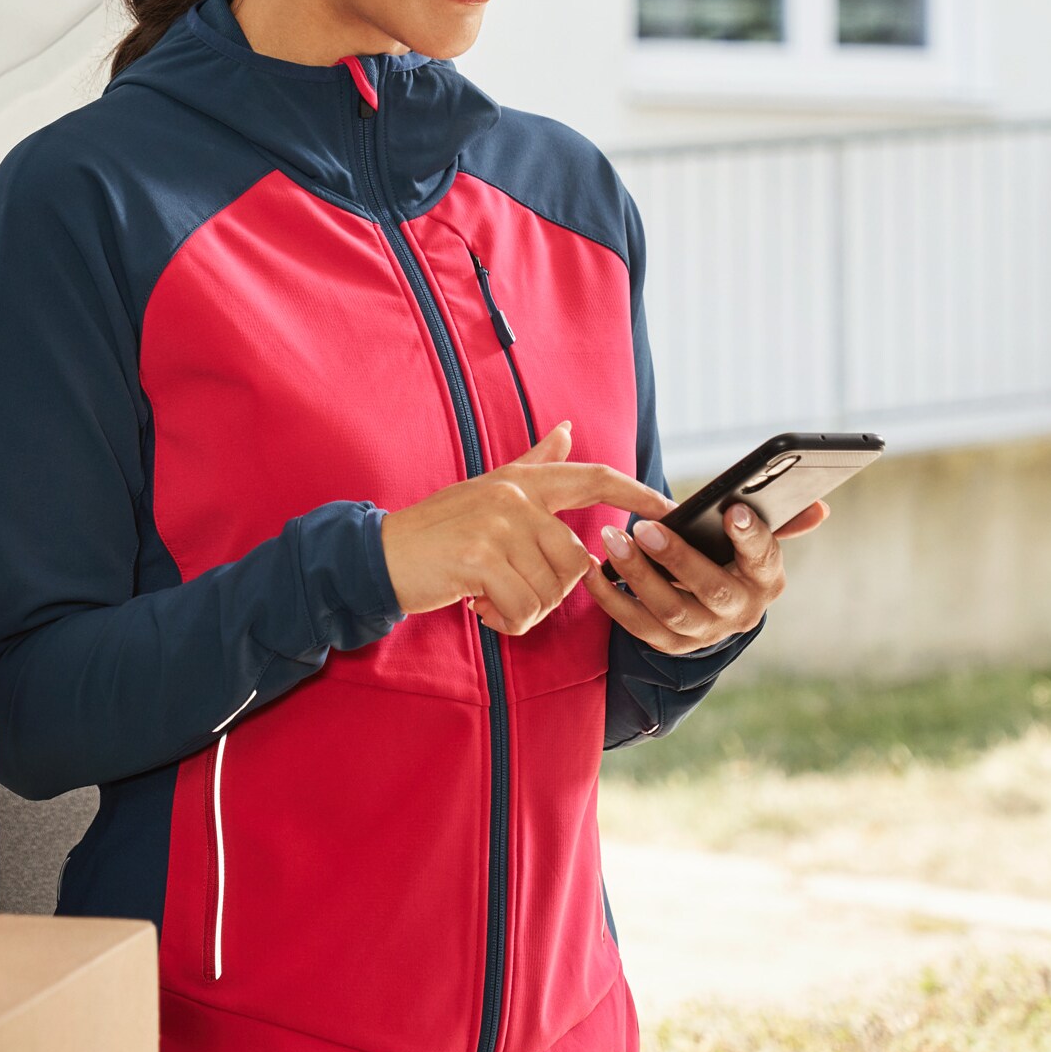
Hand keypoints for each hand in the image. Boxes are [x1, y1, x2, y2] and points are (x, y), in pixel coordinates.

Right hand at [380, 420, 673, 632]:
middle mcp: (514, 498)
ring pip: (551, 589)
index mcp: (521, 481)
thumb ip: (533, 464)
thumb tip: (567, 429)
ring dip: (525, 610)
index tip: (671, 506)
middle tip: (510, 593)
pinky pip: (524, 607)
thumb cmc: (437, 530)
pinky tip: (480, 609)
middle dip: (551, 591)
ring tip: (491, 600)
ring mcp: (497, 526)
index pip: (592, 478)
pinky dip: (506, 622)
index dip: (636, 491)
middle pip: (575, 559)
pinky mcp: (480, 559)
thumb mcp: (488, 489)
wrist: (379, 556)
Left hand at [576, 498, 831, 654]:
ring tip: (612, 540)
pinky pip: (637, 625)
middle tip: (645, 527)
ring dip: (637, 575)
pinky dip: (611, 598)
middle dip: (677, 558)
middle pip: (711, 589)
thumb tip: (820, 507)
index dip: (750, 536)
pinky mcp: (671, 645)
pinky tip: (592, 570)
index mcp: (766, 578)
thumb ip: (781, 519)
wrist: (711, 606)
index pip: (764, 557)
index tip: (732, 511)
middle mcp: (741, 611)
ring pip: (670, 610)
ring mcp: (705, 633)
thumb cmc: (730, 556)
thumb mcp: (754, 539)